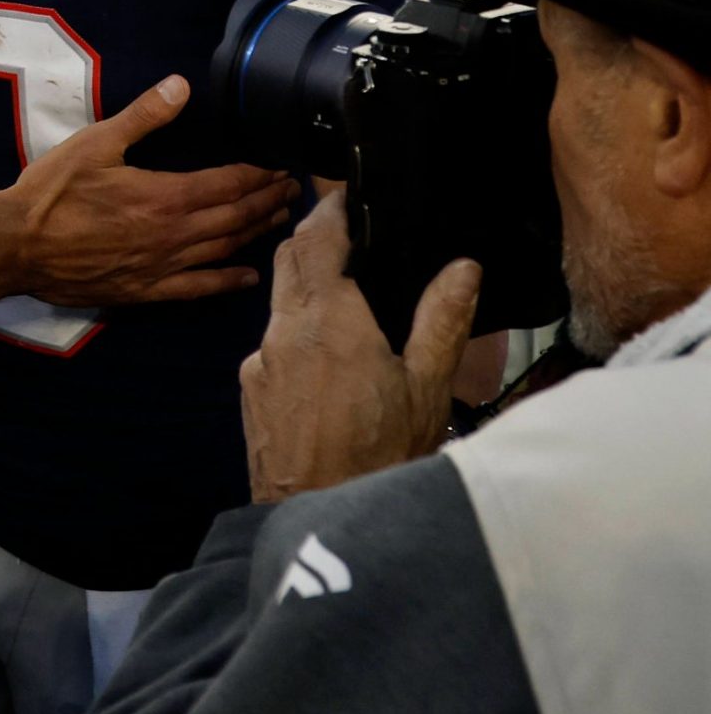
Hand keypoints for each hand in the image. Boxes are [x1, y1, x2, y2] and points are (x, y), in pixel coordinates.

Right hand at [0, 76, 296, 312]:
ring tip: (278, 219)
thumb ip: (143, 116)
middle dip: (266, 201)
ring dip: (255, 233)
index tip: (280, 166)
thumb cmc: (52, 193)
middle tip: (290, 190)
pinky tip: (247, 277)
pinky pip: (197, 288)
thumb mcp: (94, 143)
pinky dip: (226, 282)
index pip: (227, 184)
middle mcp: (173, 234)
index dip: (258, 174)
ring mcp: (162, 266)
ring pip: (223, 250)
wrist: (16, 246)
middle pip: (234, 217)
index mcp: (164, 196)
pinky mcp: (145, 289)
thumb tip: (180, 85)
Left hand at [241, 194, 479, 502]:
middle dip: (315, 238)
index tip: (350, 195)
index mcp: (330, 321)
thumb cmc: (382, 458)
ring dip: (306, 285)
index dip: (330, 209)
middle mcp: (284, 331)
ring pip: (279, 300)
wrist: (316, 518)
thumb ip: (441, 320)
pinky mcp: (251, 388)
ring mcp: (260, 360)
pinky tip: (330, 353)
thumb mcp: (428, 389)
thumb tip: (461, 265)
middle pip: (289, 259)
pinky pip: (272, 341)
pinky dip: (297, 329)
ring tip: (350, 291)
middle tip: (352, 232)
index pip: (317, 238)